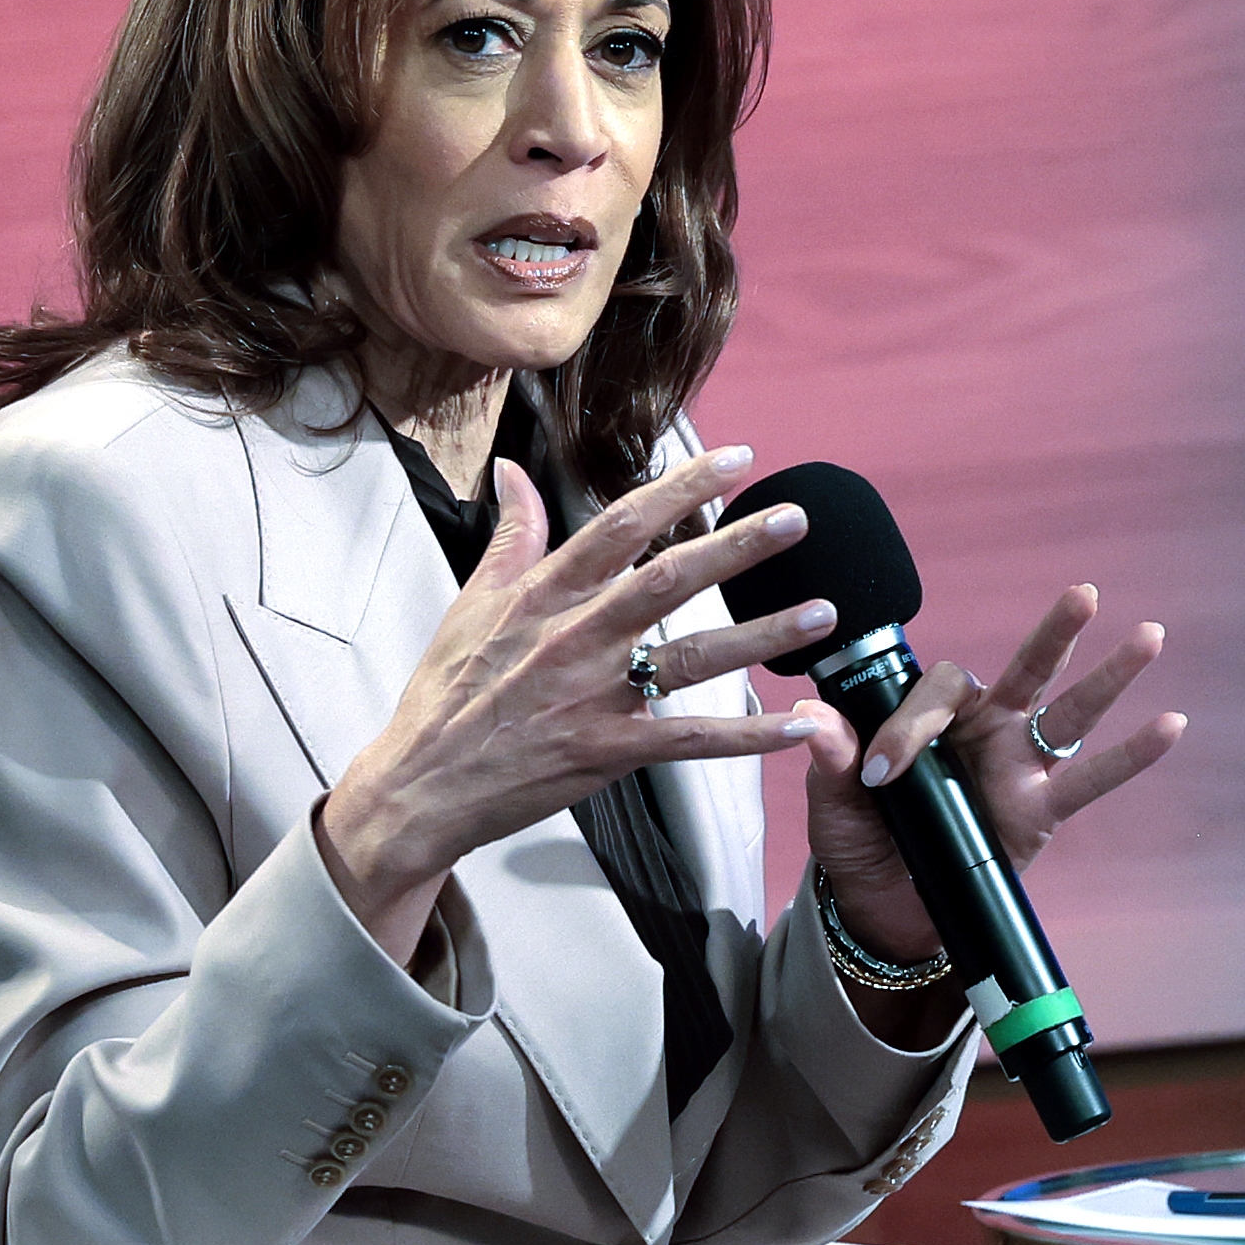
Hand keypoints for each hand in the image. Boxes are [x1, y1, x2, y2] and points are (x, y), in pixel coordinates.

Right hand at [319, 445, 837, 963]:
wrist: (422, 784)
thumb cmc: (447, 695)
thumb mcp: (471, 603)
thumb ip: (510, 536)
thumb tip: (514, 471)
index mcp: (546, 594)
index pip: (622, 525)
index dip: (681, 486)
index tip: (735, 460)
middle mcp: (577, 638)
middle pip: (669, 580)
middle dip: (737, 547)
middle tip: (796, 520)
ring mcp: (595, 697)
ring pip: (692, 658)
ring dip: (762, 635)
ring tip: (822, 614)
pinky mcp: (608, 753)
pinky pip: (691, 742)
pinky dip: (748, 737)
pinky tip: (798, 726)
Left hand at [802, 583, 1188, 975]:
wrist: (887, 907)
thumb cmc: (863, 843)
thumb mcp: (834, 803)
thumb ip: (834, 758)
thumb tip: (811, 713)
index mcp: (934, 717)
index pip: (938, 693)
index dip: (910, 725)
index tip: (879, 771)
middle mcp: (985, 728)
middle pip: (1027, 669)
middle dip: (1055, 634)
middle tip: (1084, 595)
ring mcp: (1020, 765)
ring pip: (1071, 712)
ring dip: (1111, 675)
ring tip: (1150, 634)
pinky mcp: (1042, 809)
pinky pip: (1092, 780)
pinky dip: (1133, 755)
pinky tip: (1172, 724)